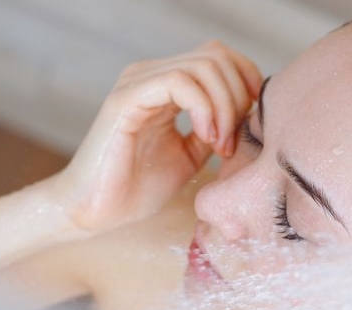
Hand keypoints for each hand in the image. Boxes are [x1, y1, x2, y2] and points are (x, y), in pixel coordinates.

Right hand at [53, 41, 261, 231]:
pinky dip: (203, 107)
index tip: (253, 116)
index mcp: (167, 85)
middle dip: (238, 96)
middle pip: (216, 56)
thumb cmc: (138, 187)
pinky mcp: (127, 99)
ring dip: (223, 105)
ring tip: (219, 144)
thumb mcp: (191, 155)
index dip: (246, 78)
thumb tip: (246, 115)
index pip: (218, 56)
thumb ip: (214, 130)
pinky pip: (178, 82)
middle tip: (232, 141)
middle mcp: (151, 75)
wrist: (97, 211)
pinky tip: (205, 137)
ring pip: (202, 65)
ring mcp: (138, 83)